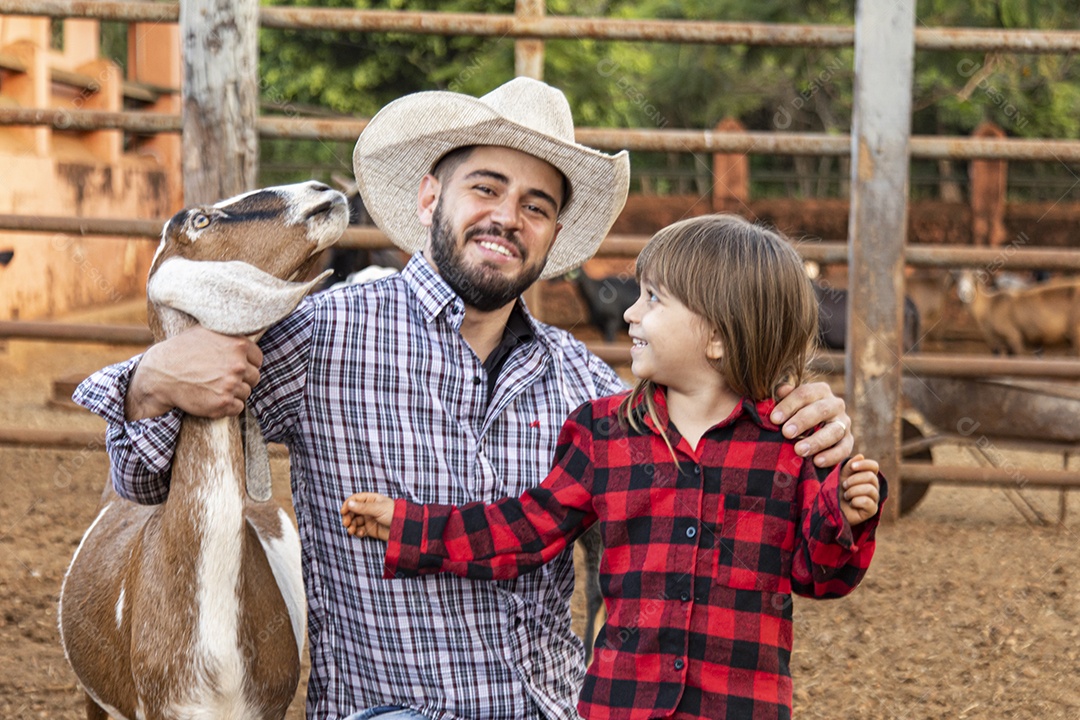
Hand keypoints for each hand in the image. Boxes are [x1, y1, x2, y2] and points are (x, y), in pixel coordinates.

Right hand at [125, 326, 262, 419]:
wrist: (160, 373)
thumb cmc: (182, 350)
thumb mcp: (207, 332)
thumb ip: (230, 335)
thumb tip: (251, 332)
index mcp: (238, 345)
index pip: (258, 360)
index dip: (247, 364)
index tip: (234, 367)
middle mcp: (238, 365)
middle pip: (254, 377)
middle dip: (242, 379)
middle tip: (222, 378)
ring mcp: (231, 385)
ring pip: (246, 393)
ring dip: (234, 393)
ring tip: (214, 387)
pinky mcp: (223, 403)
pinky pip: (238, 408)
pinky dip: (228, 406)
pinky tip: (213, 398)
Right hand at [341, 492, 394, 541]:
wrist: (404, 529)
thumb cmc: (394, 513)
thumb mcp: (378, 509)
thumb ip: (363, 507)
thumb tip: (349, 504)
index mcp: (371, 500)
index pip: (355, 499)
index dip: (347, 504)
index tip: (343, 511)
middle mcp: (369, 509)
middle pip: (353, 511)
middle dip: (348, 517)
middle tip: (346, 523)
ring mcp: (369, 519)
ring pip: (355, 522)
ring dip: (351, 526)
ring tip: (352, 531)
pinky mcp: (371, 529)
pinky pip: (360, 530)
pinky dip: (357, 532)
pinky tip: (360, 533)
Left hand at [772, 381, 852, 466]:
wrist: (815, 430)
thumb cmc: (795, 413)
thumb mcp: (789, 403)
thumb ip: (784, 397)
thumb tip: (781, 389)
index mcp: (820, 390)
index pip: (805, 393)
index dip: (788, 405)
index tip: (774, 419)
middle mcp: (835, 404)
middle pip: (821, 410)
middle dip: (802, 421)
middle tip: (786, 432)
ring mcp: (844, 423)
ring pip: (834, 431)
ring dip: (816, 441)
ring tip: (799, 450)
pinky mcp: (848, 441)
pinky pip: (844, 449)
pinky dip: (831, 456)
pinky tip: (817, 462)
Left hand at [840, 454, 880, 525]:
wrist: (829, 508)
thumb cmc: (835, 490)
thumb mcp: (840, 475)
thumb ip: (850, 465)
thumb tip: (860, 456)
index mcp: (867, 476)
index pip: (874, 466)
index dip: (864, 464)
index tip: (851, 467)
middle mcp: (873, 486)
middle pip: (871, 477)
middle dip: (853, 480)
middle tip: (844, 486)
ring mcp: (874, 498)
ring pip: (870, 489)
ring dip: (852, 491)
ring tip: (846, 496)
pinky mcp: (872, 510)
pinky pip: (867, 502)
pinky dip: (855, 501)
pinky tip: (851, 503)